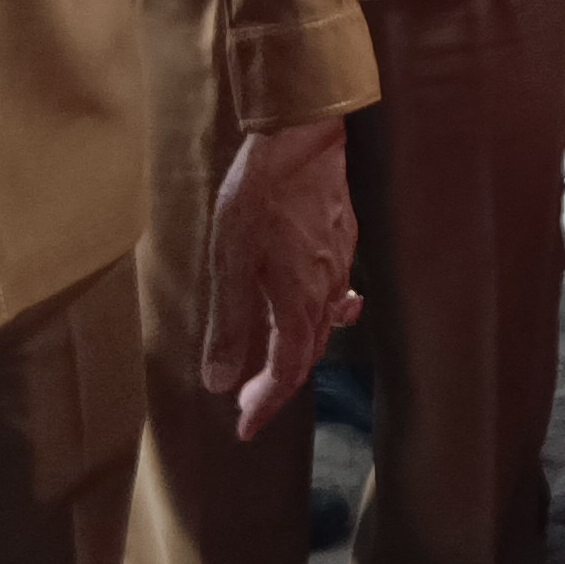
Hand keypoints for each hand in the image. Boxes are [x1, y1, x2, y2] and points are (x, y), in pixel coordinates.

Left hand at [204, 117, 364, 439]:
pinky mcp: (345, 237)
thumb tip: (219, 382)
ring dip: (299, 351)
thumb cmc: (259, 194)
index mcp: (297, 302)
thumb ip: (229, 323)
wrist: (302, 135)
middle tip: (249, 403)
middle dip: (279, 385)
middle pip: (308, 353)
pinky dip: (325, 315)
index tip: (245, 428)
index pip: (286, 372)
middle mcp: (325, 291)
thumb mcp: (229, 261)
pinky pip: (337, 293)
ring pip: (324, 325)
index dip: (267, 405)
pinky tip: (321, 308)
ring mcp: (340, 263)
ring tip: (276, 365)